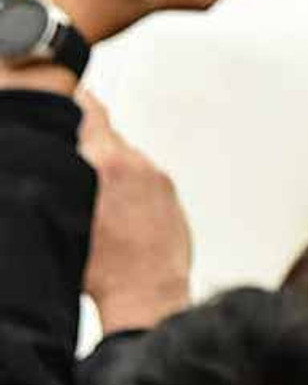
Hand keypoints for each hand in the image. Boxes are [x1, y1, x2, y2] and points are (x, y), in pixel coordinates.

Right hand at [78, 91, 191, 333]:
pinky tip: (119, 213)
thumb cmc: (99, 269)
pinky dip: (131, 187)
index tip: (73, 93)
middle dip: (90, 143)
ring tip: (98, 200)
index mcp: (104, 164)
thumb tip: (58, 163)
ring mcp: (157, 178)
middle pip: (107, 136)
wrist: (147, 293)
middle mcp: (135, 164)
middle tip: (76, 156)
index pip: (90, 113)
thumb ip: (62, 177)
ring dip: (112, 170)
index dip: (79, 101)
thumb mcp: (65, 216)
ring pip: (126, 160)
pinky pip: (145, 179)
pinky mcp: (170, 193)